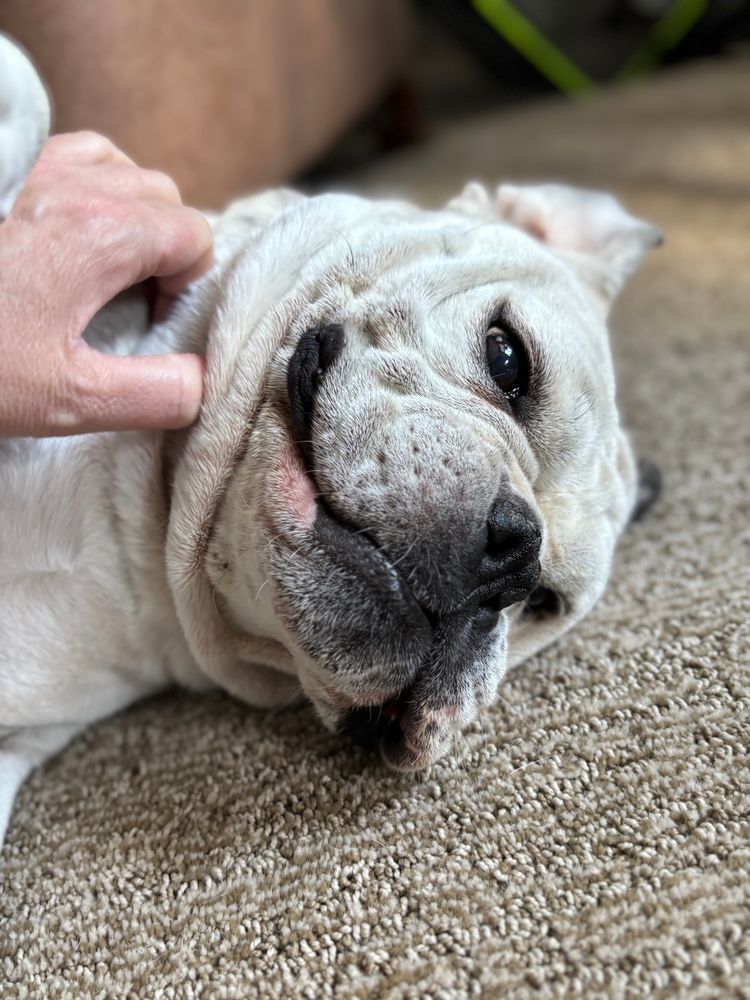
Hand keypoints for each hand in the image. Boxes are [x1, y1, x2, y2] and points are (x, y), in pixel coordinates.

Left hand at [0, 131, 212, 436]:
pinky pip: (66, 154)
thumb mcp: (67, 399)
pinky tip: (61, 234)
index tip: (154, 322)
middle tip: (131, 301)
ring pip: (115, 166)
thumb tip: (203, 383)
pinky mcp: (1, 171)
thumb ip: (152, 394)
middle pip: (160, 196)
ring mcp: (29, 168)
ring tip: (103, 265)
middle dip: (165, 246)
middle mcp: (69, 185)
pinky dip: (83, 187)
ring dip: (127, 211)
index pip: (192, 234)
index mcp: (98, 234)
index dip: (188, 283)